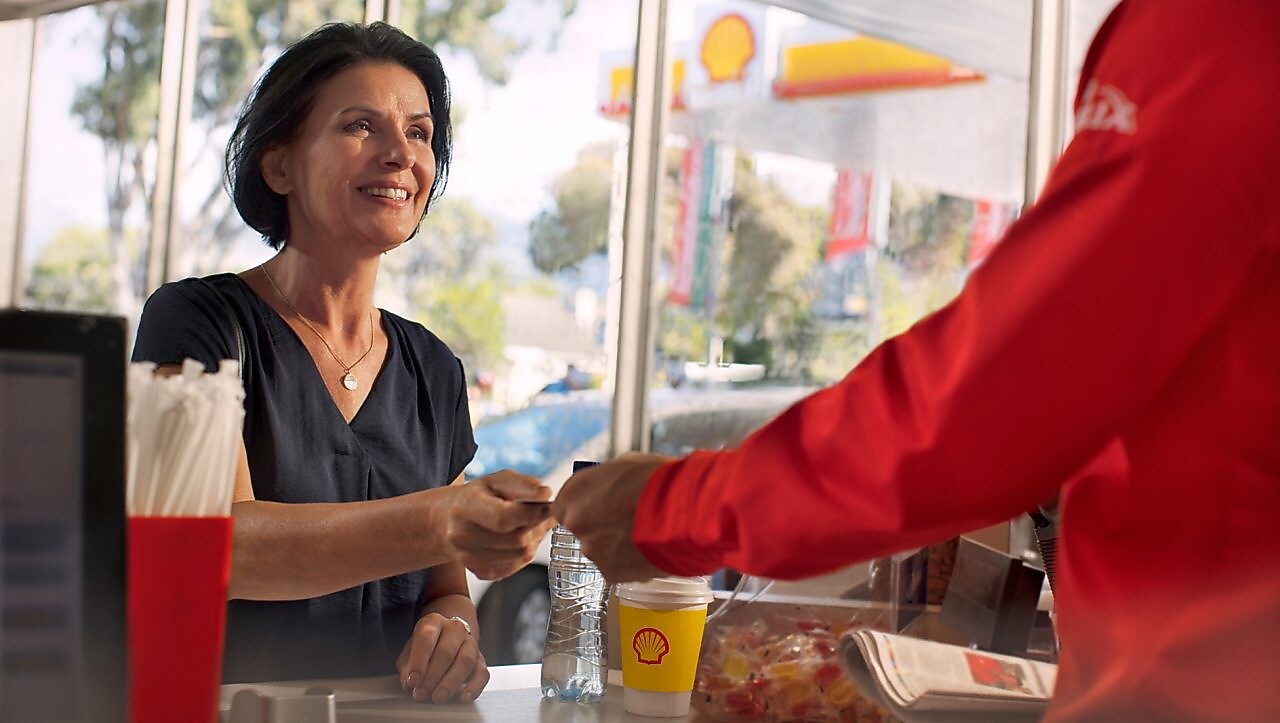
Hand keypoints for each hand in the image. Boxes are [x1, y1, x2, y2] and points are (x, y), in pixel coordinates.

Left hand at [397, 613, 488, 703]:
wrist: (448, 635)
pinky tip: (463, 698)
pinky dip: (473, 687)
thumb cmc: (426, 646)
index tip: (412, 681)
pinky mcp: (480, 659)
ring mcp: (470, 643)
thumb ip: (407, 667)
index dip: (418, 662)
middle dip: (432, 677)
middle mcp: (454, 629)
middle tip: (421, 694)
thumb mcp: (409, 651)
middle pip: (446, 652)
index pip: (426, 639)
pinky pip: (482, 673)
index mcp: (433, 622)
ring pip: (465, 661)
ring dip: (450, 683)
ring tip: (438, 697)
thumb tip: (410, 684)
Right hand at [438, 470, 556, 579]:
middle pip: (516, 540)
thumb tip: (545, 494)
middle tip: (546, 514)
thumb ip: (523, 484)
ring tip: (533, 524)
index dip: (532, 513)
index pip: (504, 517)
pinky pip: (516, 567)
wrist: (448, 520)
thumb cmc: (477, 497)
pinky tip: (520, 538)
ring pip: (520, 555)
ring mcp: (469, 558)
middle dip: (538, 526)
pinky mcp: (480, 571)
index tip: (548, 506)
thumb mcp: (496, 480)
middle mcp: (462, 535)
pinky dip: (525, 553)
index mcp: (465, 507)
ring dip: (535, 540)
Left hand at [552, 452, 670, 582]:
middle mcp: (577, 523)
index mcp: (575, 493)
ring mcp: (593, 551)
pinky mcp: (611, 573)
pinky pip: (616, 567)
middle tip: (625, 519)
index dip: (585, 505)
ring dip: (616, 544)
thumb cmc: (659, 482)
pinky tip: (647, 548)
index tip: (598, 506)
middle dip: (600, 525)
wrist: (684, 512)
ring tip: (642, 533)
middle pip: (582, 528)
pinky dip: (629, 561)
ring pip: (600, 549)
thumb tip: (609, 486)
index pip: (564, 505)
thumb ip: (606, 481)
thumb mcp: (626, 465)